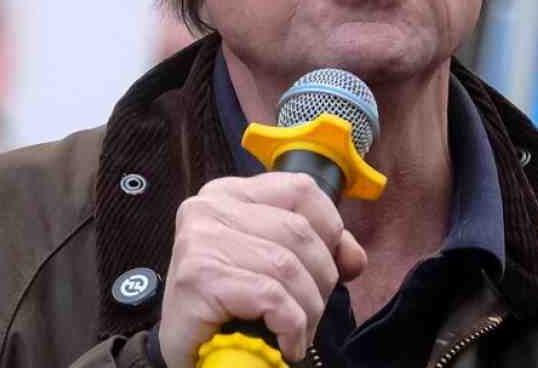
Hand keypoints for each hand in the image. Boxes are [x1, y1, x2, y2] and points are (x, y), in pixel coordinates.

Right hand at [157, 173, 365, 365]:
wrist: (183, 349)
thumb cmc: (225, 305)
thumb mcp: (269, 263)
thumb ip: (313, 249)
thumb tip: (354, 256)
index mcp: (229, 194)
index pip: (301, 189)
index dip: (330, 228)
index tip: (333, 264)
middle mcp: (209, 208)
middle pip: (299, 231)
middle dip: (320, 280)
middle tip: (310, 313)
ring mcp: (201, 240)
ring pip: (288, 267)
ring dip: (306, 310)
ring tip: (298, 333)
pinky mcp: (200, 277)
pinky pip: (271, 296)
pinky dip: (290, 326)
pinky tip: (286, 343)